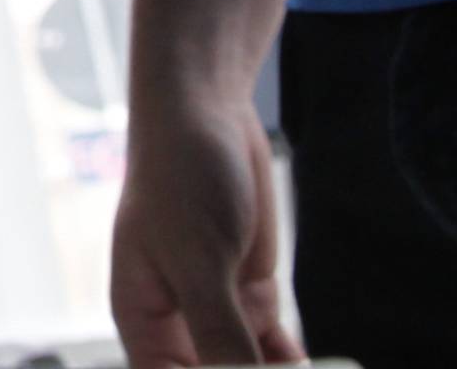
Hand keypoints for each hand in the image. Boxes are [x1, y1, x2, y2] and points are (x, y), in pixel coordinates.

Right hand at [109, 83, 303, 364]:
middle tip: (281, 368)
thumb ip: (220, 335)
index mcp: (144, 323)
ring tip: (307, 366)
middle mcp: (178, 326)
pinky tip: (312, 364)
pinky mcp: (252, 299)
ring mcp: (218, 313)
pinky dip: (294, 365)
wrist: (206, 113)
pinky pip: (275, 353)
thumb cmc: (180, 178)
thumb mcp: (199, 261)